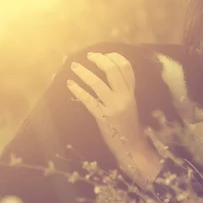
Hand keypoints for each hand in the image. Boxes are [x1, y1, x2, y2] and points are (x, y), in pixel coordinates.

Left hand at [66, 52, 162, 185]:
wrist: (132, 148)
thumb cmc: (128, 127)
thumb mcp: (130, 105)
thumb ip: (123, 91)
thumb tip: (109, 75)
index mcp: (131, 93)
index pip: (126, 67)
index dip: (114, 57)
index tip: (103, 54)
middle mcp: (125, 97)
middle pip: (113, 70)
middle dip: (99, 60)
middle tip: (88, 56)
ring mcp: (114, 107)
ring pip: (98, 84)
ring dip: (84, 73)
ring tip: (74, 67)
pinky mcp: (104, 117)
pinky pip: (89, 101)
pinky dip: (78, 91)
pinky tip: (70, 84)